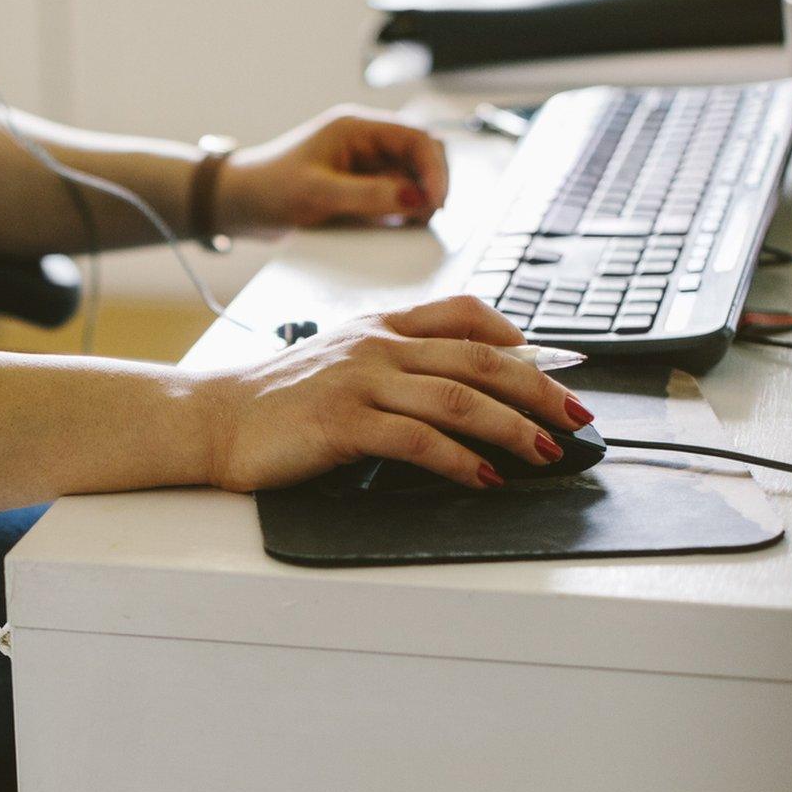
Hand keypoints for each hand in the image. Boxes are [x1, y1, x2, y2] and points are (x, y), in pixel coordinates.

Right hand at [195, 295, 595, 491]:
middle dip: (539, 386)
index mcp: (381, 325)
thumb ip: (397, 361)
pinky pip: (417, 439)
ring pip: (458, 398)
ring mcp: (361, 380)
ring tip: (546, 451)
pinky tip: (483, 478)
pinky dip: (459, 460)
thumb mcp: (343, 360)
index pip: (467, 314)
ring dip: (512, 428)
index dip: (521, 337)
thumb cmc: (278, 399)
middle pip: (480, 358)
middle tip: (577, 413)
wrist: (214, 417)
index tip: (560, 363)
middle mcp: (378, 345)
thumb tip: (463, 390)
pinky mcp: (344, 422)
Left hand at [216, 105, 450, 236]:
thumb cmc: (268, 187)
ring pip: (412, 179)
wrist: (238, 204)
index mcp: (357, 127)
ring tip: (410, 225)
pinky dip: (401, 213)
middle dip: (431, 184)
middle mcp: (366, 142)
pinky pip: (394, 198)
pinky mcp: (360, 188)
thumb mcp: (318, 193)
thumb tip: (415, 198)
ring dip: (418, 200)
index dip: (435, 167)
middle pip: (422, 155)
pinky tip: (393, 227)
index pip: (416, 137)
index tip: (437, 200)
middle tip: (428, 216)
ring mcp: (365, 166)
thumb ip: (368, 195)